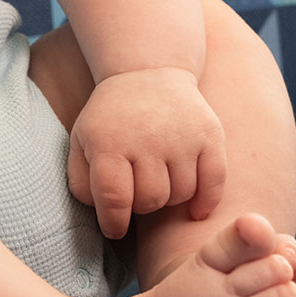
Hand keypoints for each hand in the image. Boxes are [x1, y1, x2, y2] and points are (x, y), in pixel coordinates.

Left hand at [66, 67, 227, 238]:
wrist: (147, 69)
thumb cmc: (112, 116)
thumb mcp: (82, 140)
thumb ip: (81, 181)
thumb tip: (103, 215)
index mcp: (109, 142)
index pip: (113, 199)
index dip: (114, 222)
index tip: (115, 227)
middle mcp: (146, 138)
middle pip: (150, 200)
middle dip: (142, 204)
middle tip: (138, 189)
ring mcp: (181, 136)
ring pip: (181, 195)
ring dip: (170, 197)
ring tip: (160, 179)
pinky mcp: (209, 134)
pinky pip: (214, 182)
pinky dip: (206, 201)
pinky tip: (195, 208)